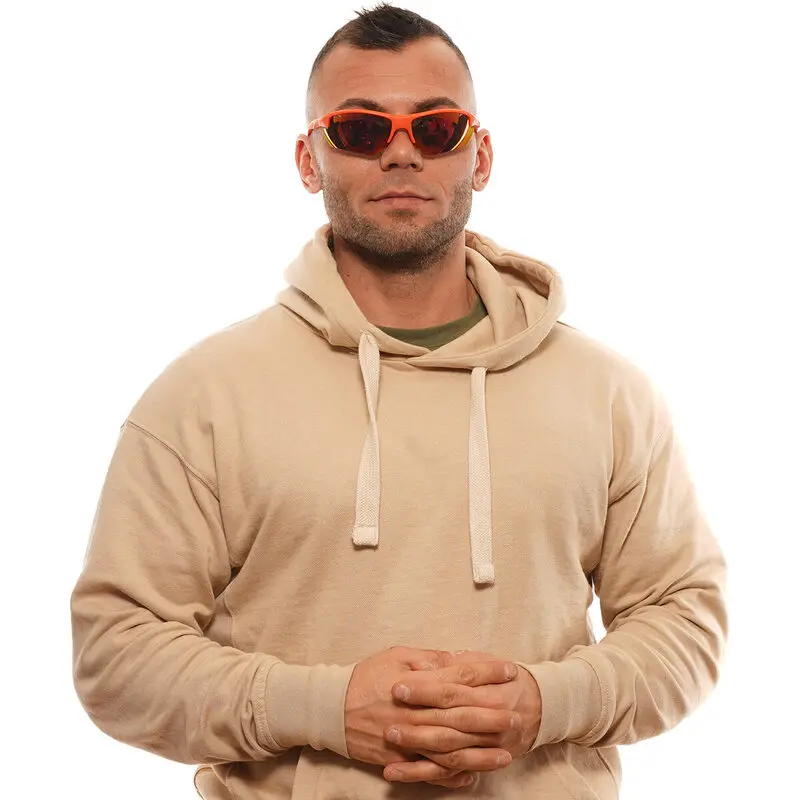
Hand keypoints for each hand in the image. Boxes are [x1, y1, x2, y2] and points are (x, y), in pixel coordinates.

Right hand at [344, 646, 518, 788]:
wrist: (330, 708)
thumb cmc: (365, 677)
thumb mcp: (396, 656)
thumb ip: (428, 660)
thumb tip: (456, 659)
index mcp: (417, 685)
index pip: (460, 677)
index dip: (487, 673)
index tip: (509, 670)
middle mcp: (416, 714)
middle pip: (460, 716)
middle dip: (491, 717)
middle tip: (516, 715)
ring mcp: (409, 741)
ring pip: (450, 749)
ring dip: (480, 753)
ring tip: (505, 754)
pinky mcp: (399, 760)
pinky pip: (429, 772)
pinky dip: (451, 777)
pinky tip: (473, 777)